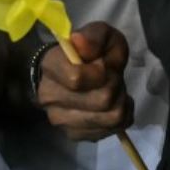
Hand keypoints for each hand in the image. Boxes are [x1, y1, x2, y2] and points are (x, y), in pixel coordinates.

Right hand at [36, 22, 134, 140]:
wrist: (76, 71)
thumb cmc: (90, 51)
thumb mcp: (99, 34)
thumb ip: (94, 37)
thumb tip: (80, 42)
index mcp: (51, 67)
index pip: (77, 78)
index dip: (101, 71)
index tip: (103, 64)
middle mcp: (49, 97)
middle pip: (101, 101)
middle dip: (116, 86)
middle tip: (113, 78)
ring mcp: (60, 119)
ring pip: (109, 119)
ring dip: (120, 102)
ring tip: (114, 91)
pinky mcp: (74, 134)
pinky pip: (110, 131)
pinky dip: (120, 118)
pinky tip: (113, 105)